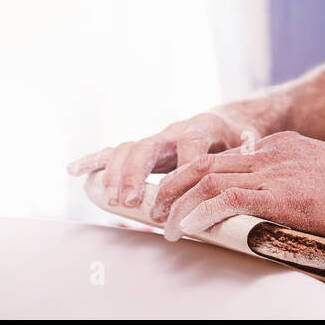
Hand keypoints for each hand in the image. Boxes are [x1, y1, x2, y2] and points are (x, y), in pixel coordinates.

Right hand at [65, 110, 256, 208]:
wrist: (228, 121)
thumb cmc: (239, 139)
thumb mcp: (249, 144)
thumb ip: (246, 154)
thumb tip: (248, 167)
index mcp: (204, 127)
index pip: (191, 146)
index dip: (185, 171)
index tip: (181, 197)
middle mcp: (175, 130)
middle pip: (149, 147)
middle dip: (137, 175)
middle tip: (131, 202)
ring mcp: (157, 139)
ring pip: (129, 149)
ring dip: (117, 174)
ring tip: (113, 199)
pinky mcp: (144, 149)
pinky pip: (115, 151)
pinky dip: (94, 160)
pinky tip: (75, 170)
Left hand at [150, 131, 324, 244]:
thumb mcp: (321, 180)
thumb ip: (293, 188)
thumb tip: (276, 214)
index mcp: (280, 147)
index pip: (226, 159)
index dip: (196, 177)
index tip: (179, 193)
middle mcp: (271, 153)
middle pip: (206, 163)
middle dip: (173, 185)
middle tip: (154, 206)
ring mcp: (274, 171)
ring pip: (209, 180)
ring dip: (179, 203)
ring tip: (163, 224)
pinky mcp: (280, 194)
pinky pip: (227, 200)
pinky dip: (201, 213)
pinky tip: (187, 227)